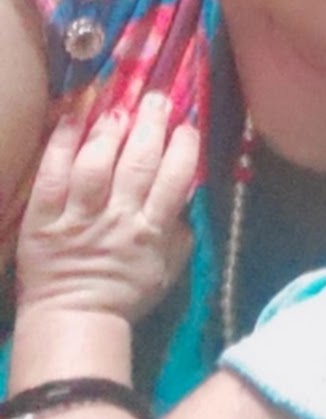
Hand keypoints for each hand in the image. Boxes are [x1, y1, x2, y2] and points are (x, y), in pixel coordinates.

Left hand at [16, 92, 198, 322]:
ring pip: (94, 168)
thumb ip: (181, 226)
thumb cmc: (129, 290)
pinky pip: (50, 179)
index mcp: (151, 230)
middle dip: (150, 126)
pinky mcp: (42, 221)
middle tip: (156, 98)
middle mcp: (117, 219)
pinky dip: (61, 147)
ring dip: (108, 133)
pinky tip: (71, 119)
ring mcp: (77, 219)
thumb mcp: (170, 265)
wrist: (74, 320)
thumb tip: (190, 186)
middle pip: (137, 165)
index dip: (183, 147)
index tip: (187, 124)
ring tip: (118, 107)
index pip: (174, 180)